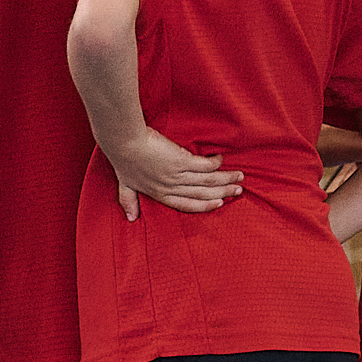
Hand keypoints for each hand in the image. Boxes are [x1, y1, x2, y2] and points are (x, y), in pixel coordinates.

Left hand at [102, 128, 243, 220]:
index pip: (186, 204)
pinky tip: (221, 160)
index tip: (219, 203)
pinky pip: (203, 165)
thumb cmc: (122, 160)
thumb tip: (130, 219)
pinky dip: (214, 163)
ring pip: (207, 181)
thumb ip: (128, 201)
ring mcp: (176, 175)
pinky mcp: (180, 160)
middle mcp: (171, 187)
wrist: (123, 142)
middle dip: (222, 193)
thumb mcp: (124, 185)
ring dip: (225, 179)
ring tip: (239, 177)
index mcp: (160, 194)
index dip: (204, 206)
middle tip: (238, 191)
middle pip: (202, 194)